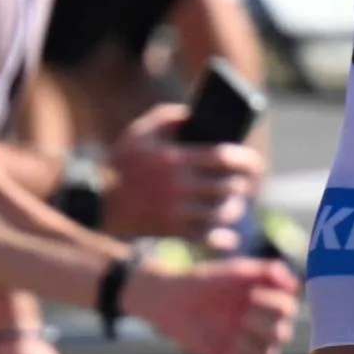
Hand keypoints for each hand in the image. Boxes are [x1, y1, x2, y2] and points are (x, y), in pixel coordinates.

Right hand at [102, 103, 259, 247]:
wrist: (99, 203)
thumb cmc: (123, 164)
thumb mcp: (140, 132)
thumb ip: (170, 117)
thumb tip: (198, 114)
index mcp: (175, 159)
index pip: (223, 158)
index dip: (245, 160)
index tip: (254, 163)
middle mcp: (179, 186)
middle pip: (228, 186)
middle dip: (244, 185)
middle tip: (248, 184)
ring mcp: (177, 211)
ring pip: (222, 213)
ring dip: (234, 209)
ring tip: (235, 205)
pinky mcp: (173, 232)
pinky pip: (207, 237)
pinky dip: (222, 238)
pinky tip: (230, 236)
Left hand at [127, 256, 302, 353]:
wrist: (173, 299)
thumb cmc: (206, 281)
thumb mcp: (237, 272)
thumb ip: (266, 272)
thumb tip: (290, 278)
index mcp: (268, 303)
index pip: (289, 309)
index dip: (278, 304)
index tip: (253, 294)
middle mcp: (262, 326)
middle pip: (283, 335)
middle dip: (267, 326)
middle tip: (244, 316)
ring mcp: (247, 345)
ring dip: (256, 344)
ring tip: (237, 329)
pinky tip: (228, 346)